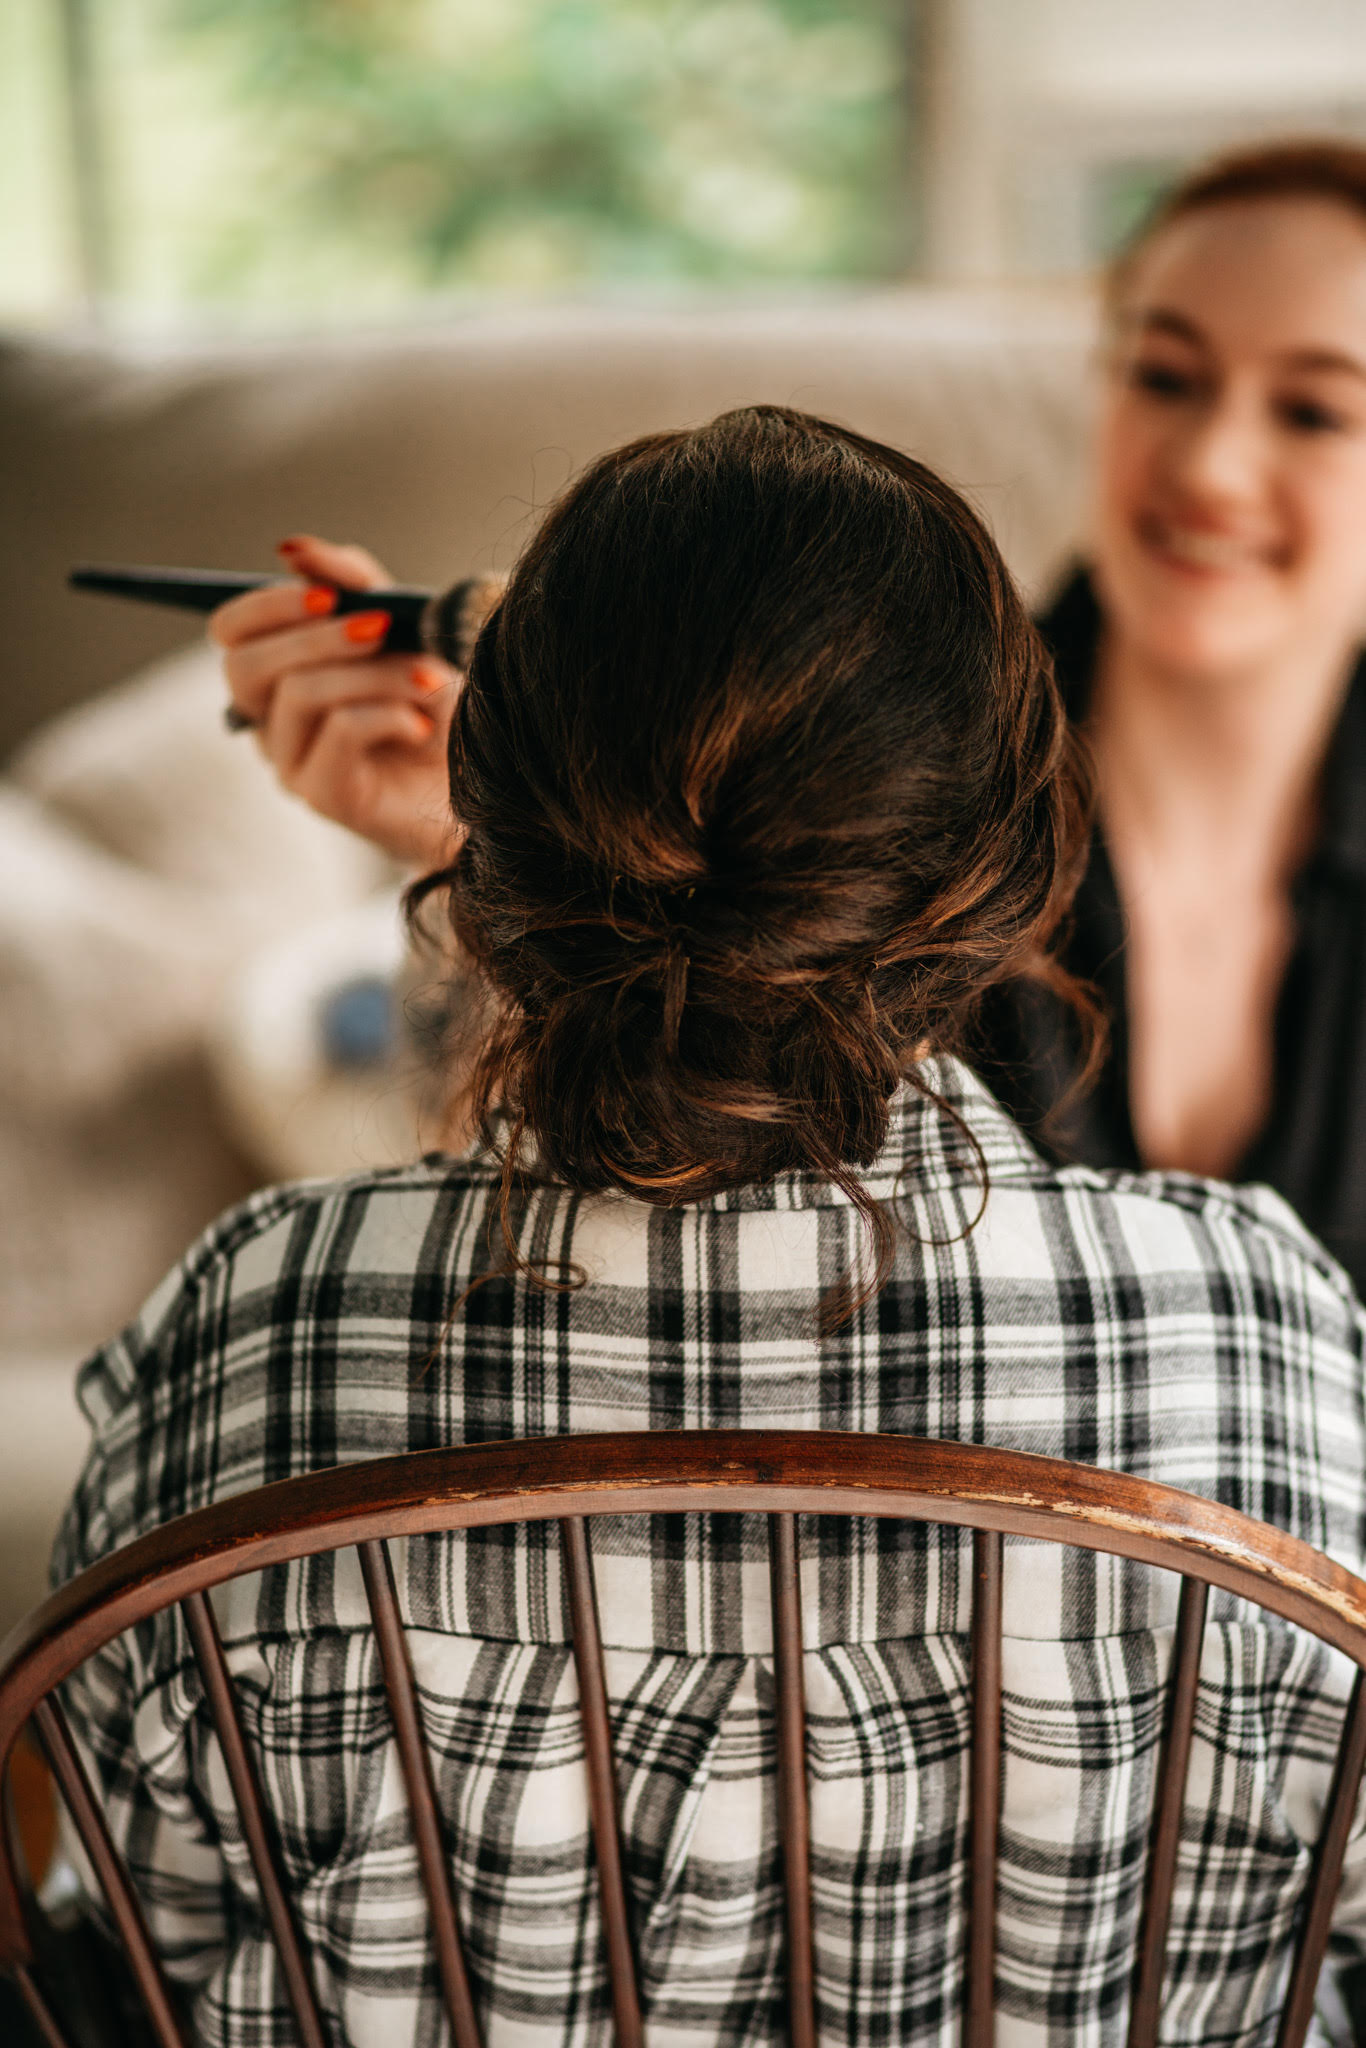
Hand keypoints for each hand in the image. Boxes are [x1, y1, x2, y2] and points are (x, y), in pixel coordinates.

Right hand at [211, 534, 461, 870]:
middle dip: (315, 636)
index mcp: (278, 673)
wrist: (487, 774)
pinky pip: (338, 733)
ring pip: (300, 694)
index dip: (266, 605)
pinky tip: (423, 726)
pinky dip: (388, 714)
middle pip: (243, 666)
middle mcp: (270, 721)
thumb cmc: (439, 700)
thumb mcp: (401, 628)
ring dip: (375, 673)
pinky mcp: (324, 796)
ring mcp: (291, 763)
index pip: (230, 632)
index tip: (326, 593)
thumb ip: (352, 585)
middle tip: (379, 626)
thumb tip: (291, 550)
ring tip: (431, 676)